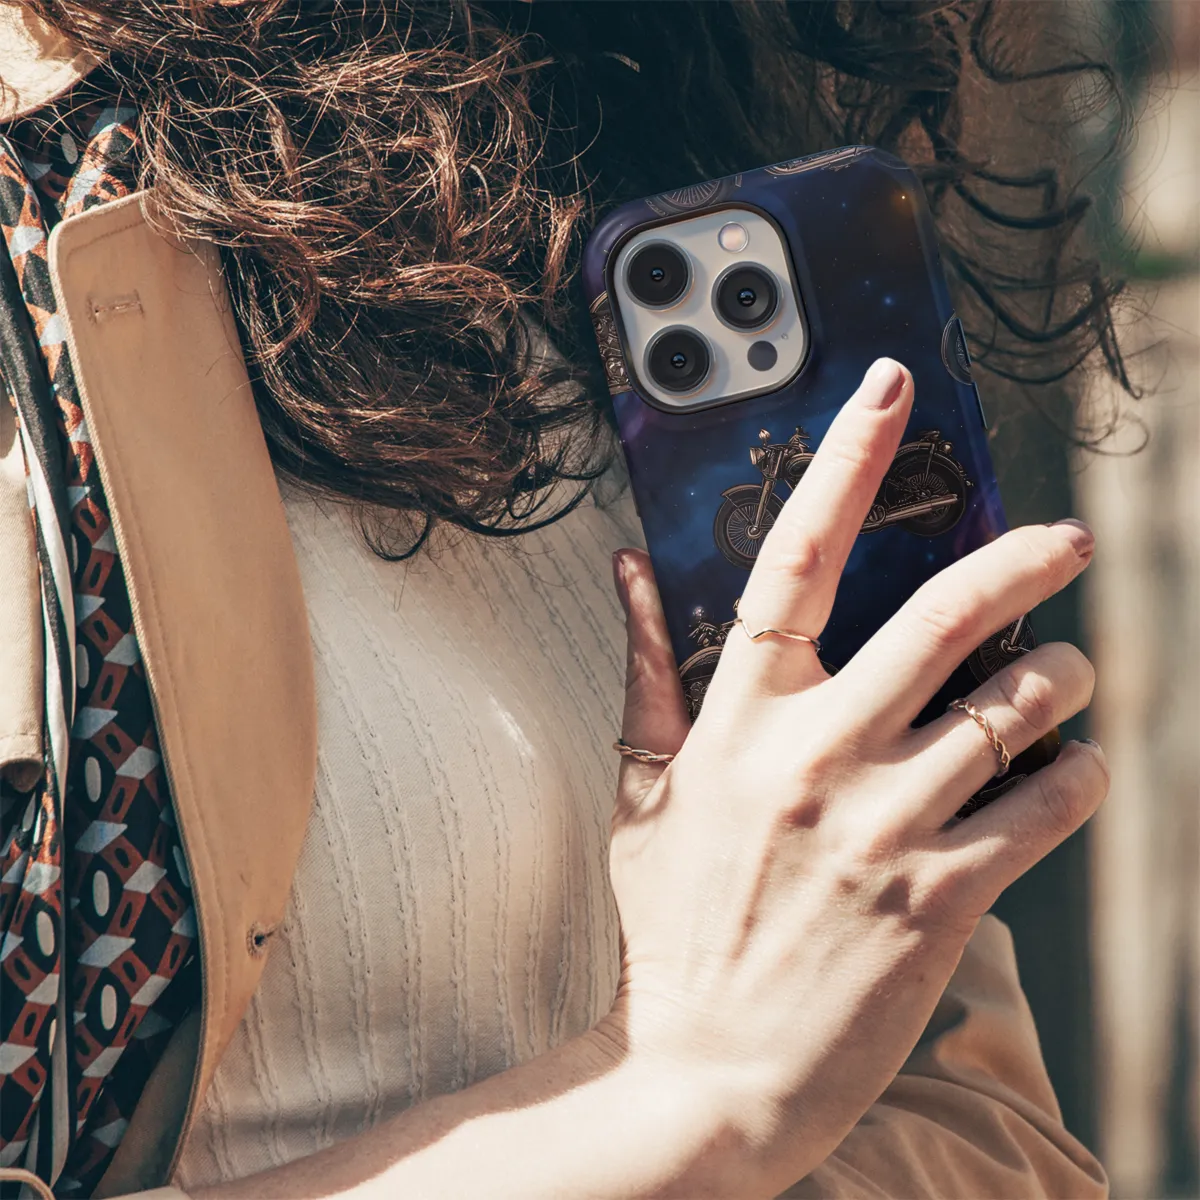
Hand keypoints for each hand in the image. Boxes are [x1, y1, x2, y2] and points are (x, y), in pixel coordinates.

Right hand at [605, 358, 1106, 1194]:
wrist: (706, 1071)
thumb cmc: (674, 926)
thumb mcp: (643, 793)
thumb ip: (646, 671)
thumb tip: (628, 569)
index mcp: (739, 721)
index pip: (792, 560)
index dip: (842, 463)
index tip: (886, 392)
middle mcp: (815, 756)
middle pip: (944, 616)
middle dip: (1024, 560)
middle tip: (1065, 540)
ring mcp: (883, 825)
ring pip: (1016, 710)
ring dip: (1067, 680)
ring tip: (1074, 677)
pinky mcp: (941, 897)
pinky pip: (1045, 808)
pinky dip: (1079, 777)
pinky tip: (1073, 771)